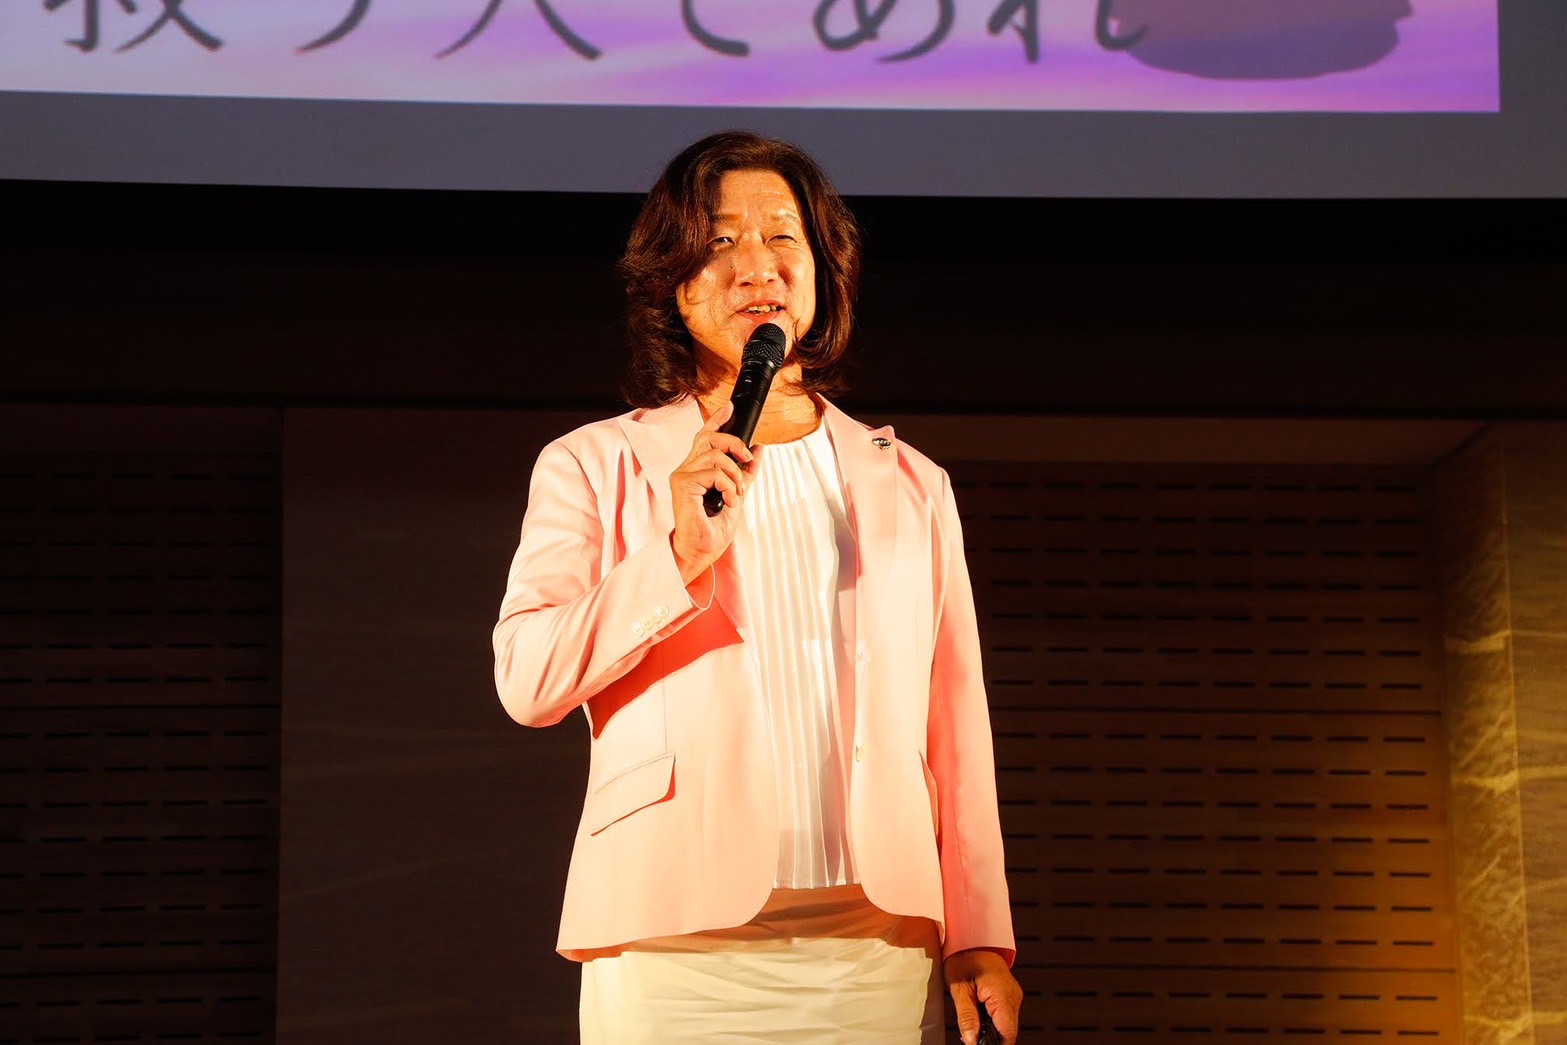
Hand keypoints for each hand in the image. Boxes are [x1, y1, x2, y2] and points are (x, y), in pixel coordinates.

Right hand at [669, 401, 757, 584]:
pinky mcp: (682, 483)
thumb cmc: (712, 529)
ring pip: (716, 455)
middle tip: (745, 458)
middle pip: (710, 437)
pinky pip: (714, 472)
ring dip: (734, 475)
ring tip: (735, 493)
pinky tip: (728, 500)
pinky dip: (729, 485)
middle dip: (734, 443)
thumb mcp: (737, 495)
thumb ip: (745, 473)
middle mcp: (686, 469)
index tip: (730, 407)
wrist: (701, 550)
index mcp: (696, 470)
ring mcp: (682, 475)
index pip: (705, 437)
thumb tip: (758, 450)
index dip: (717, 420)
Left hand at [945, 948, 1021, 1044]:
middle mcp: (1012, 996)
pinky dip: (994, 1020)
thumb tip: (971, 1040)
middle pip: (1008, 1031)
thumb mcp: (959, 988)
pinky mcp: (1010, 995)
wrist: (971, 939)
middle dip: (991, 1038)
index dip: (994, 1044)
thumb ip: (966, 1016)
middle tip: (972, 1035)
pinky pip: (1005, 1015)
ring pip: (1007, 1024)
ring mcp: (1013, 995)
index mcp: (1002, 994)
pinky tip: (980, 1015)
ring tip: (974, 1023)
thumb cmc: (964, 957)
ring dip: (993, 1029)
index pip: (1007, 1032)